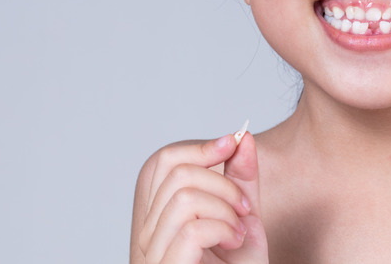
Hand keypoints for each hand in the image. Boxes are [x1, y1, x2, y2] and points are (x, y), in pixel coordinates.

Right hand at [131, 131, 267, 263]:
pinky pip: (192, 230)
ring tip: (239, 230)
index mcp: (158, 216)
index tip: (233, 144)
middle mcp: (146, 234)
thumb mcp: (243, 218)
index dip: (200, 147)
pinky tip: (234, 242)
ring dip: (225, 208)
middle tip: (244, 208)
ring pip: (184, 198)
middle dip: (222, 181)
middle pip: (175, 172)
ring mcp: (152, 254)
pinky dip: (223, 228)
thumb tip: (242, 137)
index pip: (163, 161)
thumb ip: (241, 180)